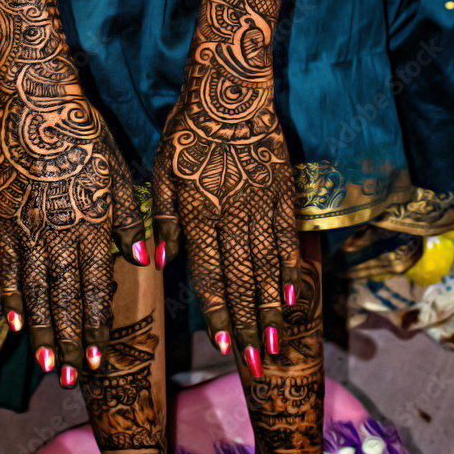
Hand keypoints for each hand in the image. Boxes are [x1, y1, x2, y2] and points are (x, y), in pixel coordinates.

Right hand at [0, 84, 146, 385]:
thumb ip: (128, 222)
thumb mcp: (118, 175)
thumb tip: (144, 260)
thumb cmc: (85, 138)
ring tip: (47, 365)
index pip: (93, 289)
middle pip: (62, 300)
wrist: (35, 106)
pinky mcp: (2, 218)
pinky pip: (6, 268)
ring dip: (42, 332)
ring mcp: (25, 229)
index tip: (98, 362)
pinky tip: (15, 323)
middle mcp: (56, 235)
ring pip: (34, 292)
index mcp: (90, 225)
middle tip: (72, 379)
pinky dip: (11, 298)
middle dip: (69, 343)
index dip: (95, 329)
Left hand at [152, 74, 299, 374]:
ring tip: (275, 342)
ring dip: (270, 308)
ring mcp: (261, 205)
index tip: (224, 347)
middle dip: (247, 326)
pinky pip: (287, 238)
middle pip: (241, 280)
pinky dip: (290, 270)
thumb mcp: (162, 169)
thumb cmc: (187, 131)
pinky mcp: (282, 192)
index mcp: (198, 212)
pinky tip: (293, 297)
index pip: (209, 274)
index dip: (218, 313)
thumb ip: (163, 216)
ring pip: (267, 267)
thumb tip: (160, 258)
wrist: (229, 89)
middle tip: (257, 364)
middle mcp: (231, 214)